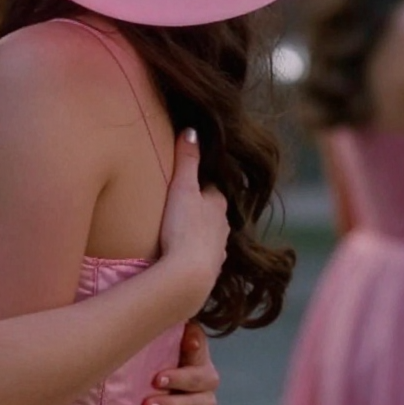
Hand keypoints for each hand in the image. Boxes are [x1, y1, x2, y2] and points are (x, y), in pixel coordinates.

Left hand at [143, 322, 219, 404]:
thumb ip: (175, 332)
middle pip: (196, 403)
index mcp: (201, 368)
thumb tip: (186, 323)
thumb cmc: (161, 355)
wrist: (158, 382)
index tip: (157, 378)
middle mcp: (205, 394)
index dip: (180, 377)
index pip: (198, 373)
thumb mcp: (166, 342)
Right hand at [158, 129, 228, 316]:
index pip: (213, 189)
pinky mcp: (208, 271)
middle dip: (201, 209)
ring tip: (180, 231)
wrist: (188, 275)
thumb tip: (193, 129)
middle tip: (181, 205)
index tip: (188, 181)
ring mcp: (217, 251)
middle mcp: (223, 228)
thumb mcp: (183, 187)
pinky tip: (182, 256)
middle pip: (213, 213)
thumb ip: (187, 159)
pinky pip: (202, 256)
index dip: (201, 184)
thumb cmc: (184, 227)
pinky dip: (194, 253)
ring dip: (199, 232)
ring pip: (209, 235)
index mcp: (218, 205)